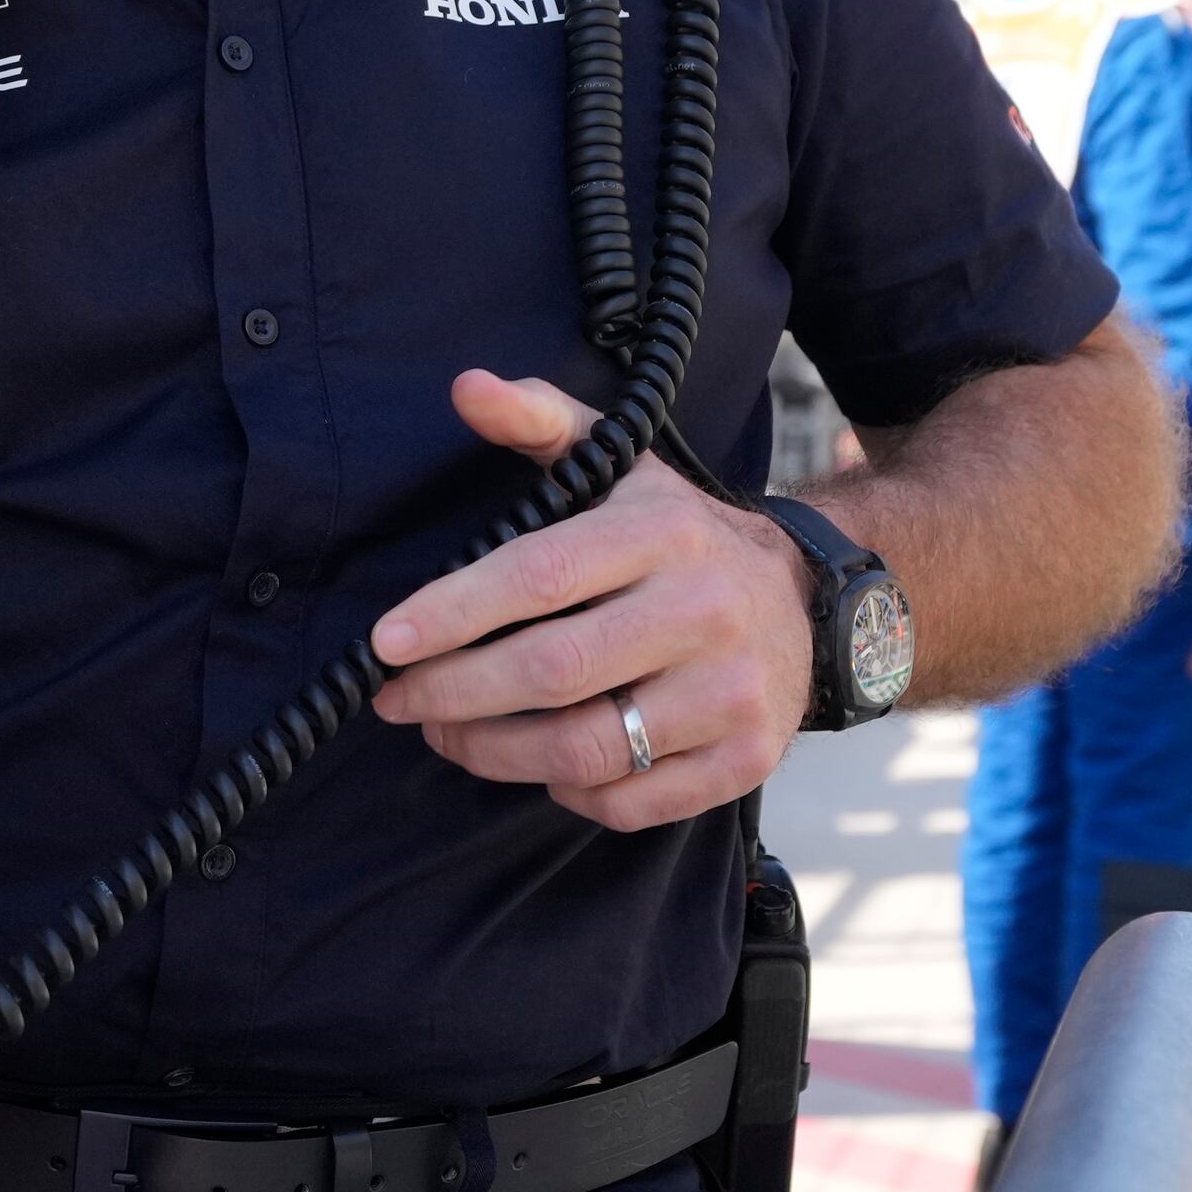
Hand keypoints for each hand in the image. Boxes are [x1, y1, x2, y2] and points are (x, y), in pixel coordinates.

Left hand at [363, 370, 810, 828]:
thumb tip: (466, 389)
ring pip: (586, 751)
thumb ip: (539, 419)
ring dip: (493, 753)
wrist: (806, 601)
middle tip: (396, 700)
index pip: (540, 576)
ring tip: (446, 733)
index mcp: (662, 533)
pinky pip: (632, 802)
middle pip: (551, 672)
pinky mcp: (747, 759)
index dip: (453, 612)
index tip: (384, 642)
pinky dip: (568, 795)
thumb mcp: (622, 463)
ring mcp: (732, 693)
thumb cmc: (679, 534)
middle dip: (453, 694)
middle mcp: (704, 612)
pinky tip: (537, 767)